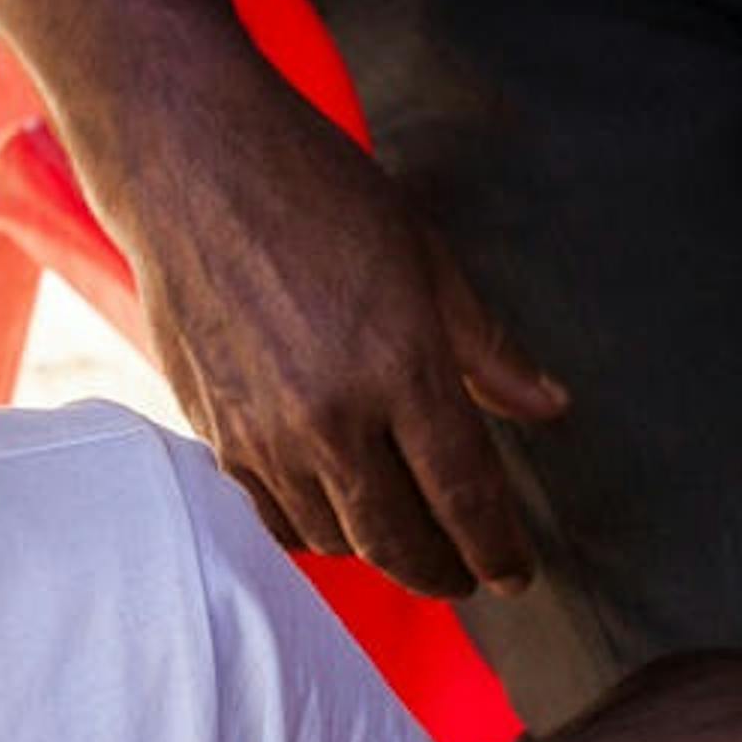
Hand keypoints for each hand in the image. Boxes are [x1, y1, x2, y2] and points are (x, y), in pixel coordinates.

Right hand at [56, 23, 567, 593]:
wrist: (192, 168)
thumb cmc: (315, 194)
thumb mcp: (425, 258)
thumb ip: (488, 350)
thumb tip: (549, 407)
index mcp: (399, 368)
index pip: (464, 495)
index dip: (497, 548)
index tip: (515, 573)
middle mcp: (332, 419)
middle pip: (400, 541)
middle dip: (443, 572)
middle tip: (469, 574)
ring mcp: (267, 436)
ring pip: (338, 540)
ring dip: (382, 553)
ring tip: (408, 540)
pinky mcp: (218, 437)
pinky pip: (278, 520)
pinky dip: (319, 533)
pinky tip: (342, 517)